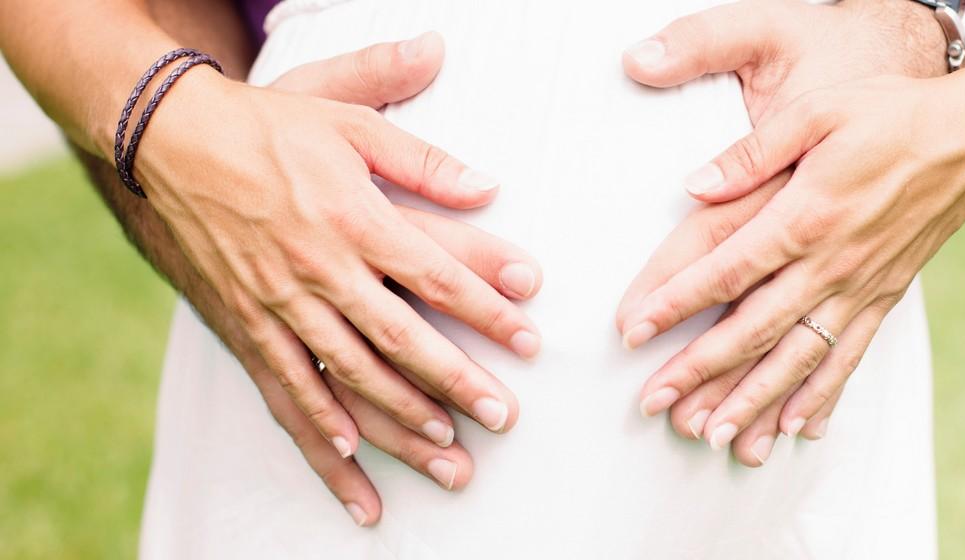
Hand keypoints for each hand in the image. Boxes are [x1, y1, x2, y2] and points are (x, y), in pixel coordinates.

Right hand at [134, 32, 541, 459]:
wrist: (169, 141)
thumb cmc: (272, 129)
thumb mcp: (353, 123)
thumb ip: (424, 160)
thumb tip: (489, 188)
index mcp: (353, 216)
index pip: (436, 274)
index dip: (487, 311)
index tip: (529, 340)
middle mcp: (319, 267)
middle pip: (400, 337)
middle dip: (456, 381)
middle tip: (503, 415)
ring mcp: (279, 302)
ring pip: (348, 373)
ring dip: (399, 416)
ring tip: (447, 448)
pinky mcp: (245, 323)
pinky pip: (284, 384)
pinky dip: (317, 424)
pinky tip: (349, 456)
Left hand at [616, 0, 964, 465]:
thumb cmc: (890, 115)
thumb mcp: (816, 112)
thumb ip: (751, 152)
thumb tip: (693, 186)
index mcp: (805, 216)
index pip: (726, 271)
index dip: (675, 303)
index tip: (633, 332)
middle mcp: (831, 264)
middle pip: (753, 330)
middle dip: (700, 373)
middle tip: (656, 404)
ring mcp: (860, 287)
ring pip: (798, 358)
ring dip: (755, 401)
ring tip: (717, 438)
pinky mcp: (884, 297)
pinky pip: (848, 357)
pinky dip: (821, 396)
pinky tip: (797, 428)